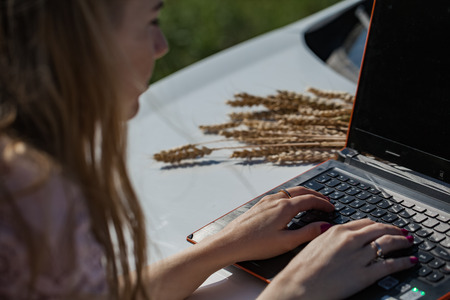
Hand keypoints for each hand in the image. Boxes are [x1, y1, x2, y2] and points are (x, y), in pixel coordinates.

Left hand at [209, 186, 334, 263]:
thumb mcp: (286, 242)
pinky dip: (292, 197)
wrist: (230, 242)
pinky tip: (291, 205)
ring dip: (304, 194)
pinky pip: (280, 195)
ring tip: (312, 201)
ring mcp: (266, 201)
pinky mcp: (259, 205)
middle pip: (301, 191)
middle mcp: (275, 200)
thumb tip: (325, 226)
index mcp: (284, 207)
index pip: (310, 200)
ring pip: (290, 192)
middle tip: (326, 201)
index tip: (331, 208)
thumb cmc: (256, 244)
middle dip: (316, 195)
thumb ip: (308, 233)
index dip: (323, 203)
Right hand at [260, 219, 415, 299]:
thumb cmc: (302, 269)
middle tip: (401, 232)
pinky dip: (403, 262)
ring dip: (402, 242)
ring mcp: (359, 257)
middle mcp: (350, 240)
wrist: (298, 286)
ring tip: (408, 243)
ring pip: (388, 244)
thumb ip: (330, 237)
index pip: (365, 223)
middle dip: (394, 230)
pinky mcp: (365, 274)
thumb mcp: (315, 244)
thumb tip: (338, 235)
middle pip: (380, 230)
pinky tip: (409, 261)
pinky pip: (390, 265)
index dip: (378, 224)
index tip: (383, 226)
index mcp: (337, 231)